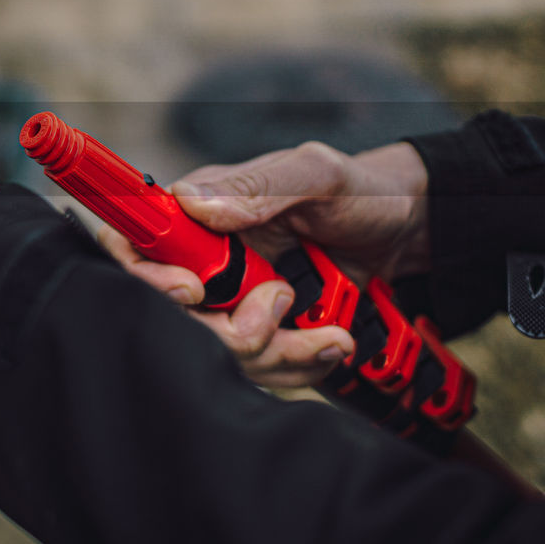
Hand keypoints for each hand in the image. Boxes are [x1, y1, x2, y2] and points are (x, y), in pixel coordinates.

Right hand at [99, 141, 428, 386]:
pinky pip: (260, 369)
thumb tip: (194, 203)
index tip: (193, 289)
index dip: (148, 276)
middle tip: (282, 304)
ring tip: (329, 330)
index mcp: (199, 213)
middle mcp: (206, 259)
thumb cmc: (362, 190)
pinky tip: (331, 340)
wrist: (410, 232)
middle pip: (174, 314)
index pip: (134, 245)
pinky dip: (298, 366)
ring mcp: (233, 301)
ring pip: (218, 352)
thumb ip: (257, 188)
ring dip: (276, 354)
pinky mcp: (264, 333)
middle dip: (229, 328)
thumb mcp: (316, 174)